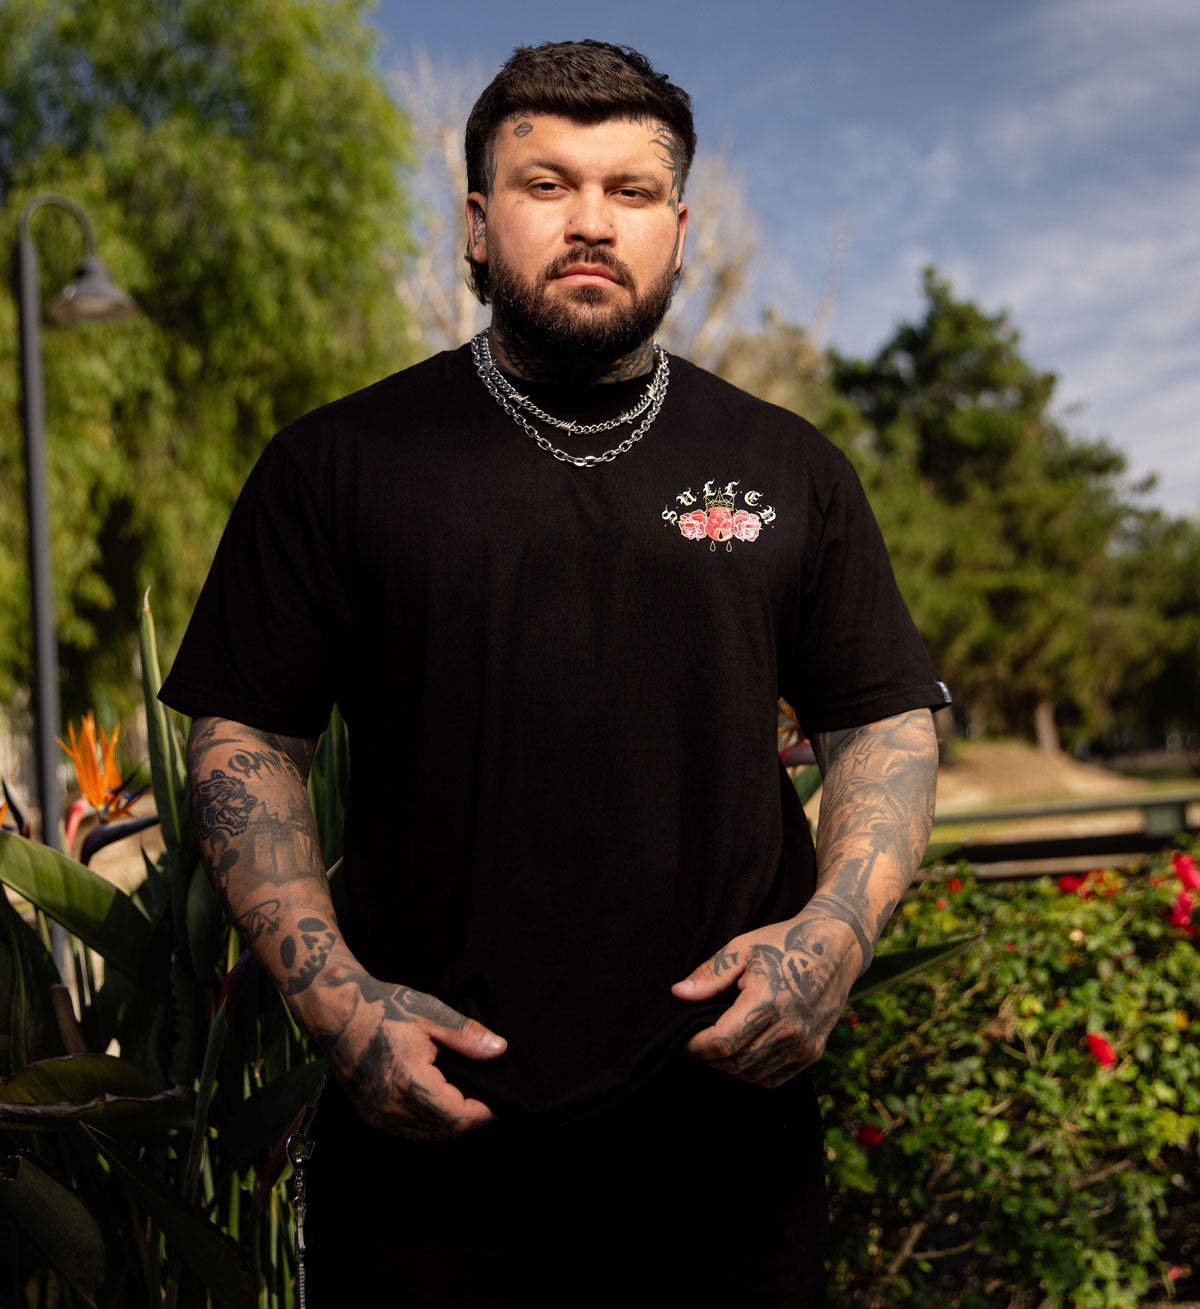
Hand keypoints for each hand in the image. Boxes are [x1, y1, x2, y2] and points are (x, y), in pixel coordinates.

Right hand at [311, 969, 506, 1140]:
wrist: (337, 1011)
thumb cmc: (385, 1007)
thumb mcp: (430, 1013)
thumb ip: (466, 1035)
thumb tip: (500, 1049)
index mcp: (412, 1082)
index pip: (458, 1117)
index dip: (483, 1113)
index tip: (497, 1100)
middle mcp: (393, 1105)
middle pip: (444, 1130)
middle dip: (468, 1118)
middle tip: (484, 1097)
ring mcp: (378, 1113)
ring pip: (425, 1135)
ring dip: (447, 1123)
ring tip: (463, 1099)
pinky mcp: (369, 1113)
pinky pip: (406, 1130)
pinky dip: (426, 1123)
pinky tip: (435, 1102)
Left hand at [672, 913, 859, 1086]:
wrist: (836, 947)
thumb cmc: (784, 942)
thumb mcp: (743, 948)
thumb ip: (711, 974)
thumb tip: (679, 994)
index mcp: (767, 999)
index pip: (722, 1041)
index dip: (696, 1046)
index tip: (685, 1039)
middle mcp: (789, 1027)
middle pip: (735, 1062)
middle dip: (710, 1057)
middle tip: (699, 1041)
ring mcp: (804, 1043)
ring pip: (753, 1072)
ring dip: (730, 1065)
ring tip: (720, 1045)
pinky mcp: (813, 1052)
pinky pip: (775, 1077)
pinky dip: (754, 1071)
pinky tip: (745, 1052)